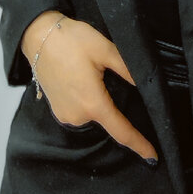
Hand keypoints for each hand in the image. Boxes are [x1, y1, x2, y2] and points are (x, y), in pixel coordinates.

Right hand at [21, 14, 157, 162]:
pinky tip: (85, 80)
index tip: (153, 157)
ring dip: (99, 101)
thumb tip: (146, 86)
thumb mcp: (105, 50)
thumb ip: (128, 70)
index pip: (121, 132)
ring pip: (94, 114)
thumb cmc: (72, 40)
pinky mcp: (58, 110)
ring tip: (93, 74)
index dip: (139, 144)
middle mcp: (78, 116)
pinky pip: (81, 111)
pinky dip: (88, 101)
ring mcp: (66, 115)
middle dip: (115, 103)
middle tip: (108, 74)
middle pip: (108, 118)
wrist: (38, 36)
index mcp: (93, 103)